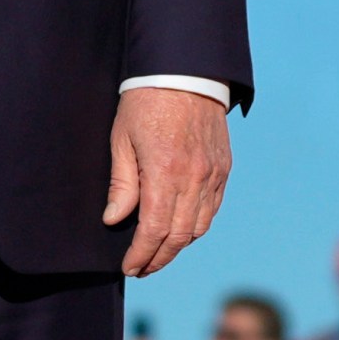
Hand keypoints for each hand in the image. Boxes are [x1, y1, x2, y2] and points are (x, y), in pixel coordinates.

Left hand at [103, 87, 229, 277]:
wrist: (186, 71)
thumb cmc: (147, 100)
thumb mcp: (122, 138)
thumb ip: (121, 183)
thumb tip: (115, 219)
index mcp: (165, 171)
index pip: (154, 230)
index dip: (141, 254)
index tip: (129, 266)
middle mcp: (194, 178)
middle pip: (179, 237)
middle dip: (159, 258)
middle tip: (141, 267)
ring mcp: (212, 174)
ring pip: (199, 227)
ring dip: (178, 246)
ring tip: (159, 252)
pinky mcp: (223, 167)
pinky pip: (213, 208)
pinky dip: (197, 225)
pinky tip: (181, 228)